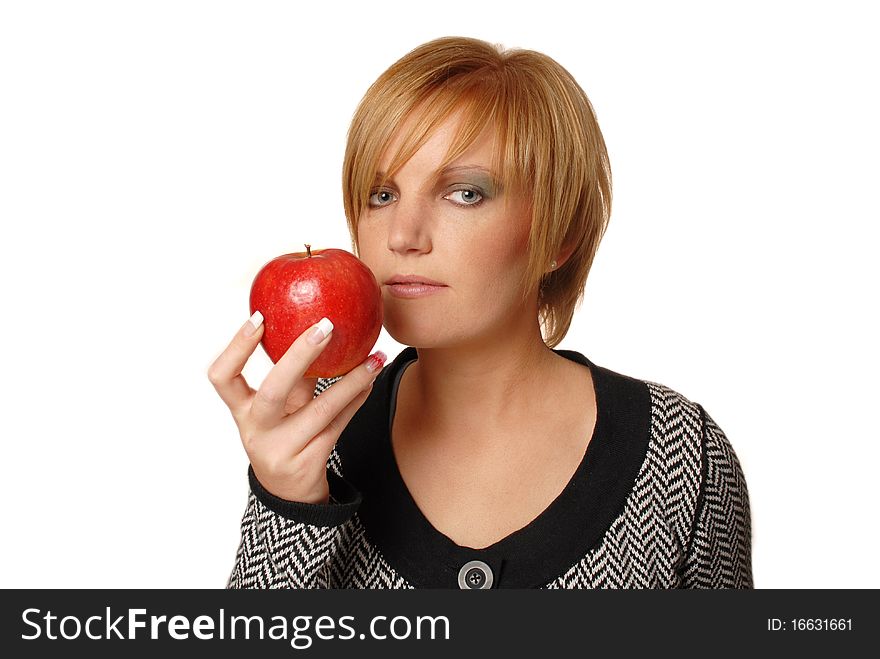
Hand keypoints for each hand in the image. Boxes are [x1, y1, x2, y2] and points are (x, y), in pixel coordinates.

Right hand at [208, 312, 385, 503]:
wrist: (289, 494)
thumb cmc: (283, 436)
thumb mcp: (279, 410)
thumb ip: (293, 378)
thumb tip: (319, 326)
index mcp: (241, 411)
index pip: (222, 377)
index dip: (237, 347)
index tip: (259, 317)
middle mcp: (256, 430)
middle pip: (273, 390)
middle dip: (299, 356)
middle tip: (326, 326)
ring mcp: (281, 449)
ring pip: (320, 409)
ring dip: (351, 379)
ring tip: (375, 358)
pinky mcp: (308, 463)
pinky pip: (338, 425)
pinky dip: (357, 400)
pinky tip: (371, 382)